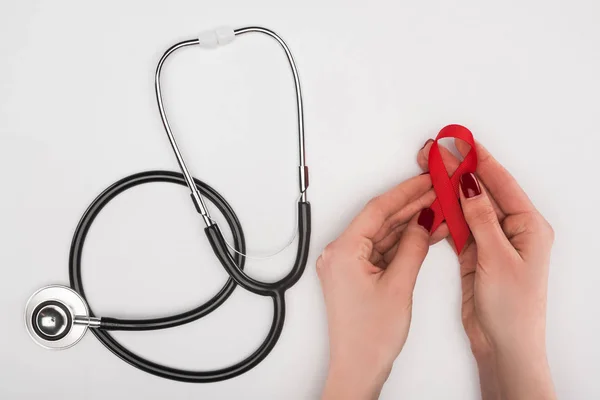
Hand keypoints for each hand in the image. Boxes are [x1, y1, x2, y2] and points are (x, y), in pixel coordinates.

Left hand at [318, 175, 447, 399]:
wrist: (358, 369)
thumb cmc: (369, 337)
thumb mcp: (398, 285)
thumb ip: (413, 247)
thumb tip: (424, 220)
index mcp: (342, 251)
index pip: (377, 210)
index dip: (404, 193)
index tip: (424, 180)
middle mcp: (340, 254)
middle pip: (379, 220)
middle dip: (410, 206)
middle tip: (436, 191)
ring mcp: (348, 265)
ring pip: (383, 235)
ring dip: (409, 224)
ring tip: (438, 210)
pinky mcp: (356, 275)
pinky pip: (382, 250)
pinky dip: (403, 243)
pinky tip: (425, 233)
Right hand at [417, 139, 555, 399]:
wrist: (503, 345)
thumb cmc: (513, 308)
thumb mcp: (498, 258)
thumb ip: (482, 219)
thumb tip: (469, 185)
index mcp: (529, 226)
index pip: (500, 183)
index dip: (478, 159)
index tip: (458, 141)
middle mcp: (511, 230)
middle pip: (481, 191)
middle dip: (457, 170)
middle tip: (433, 152)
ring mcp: (491, 241)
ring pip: (466, 207)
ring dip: (448, 190)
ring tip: (427, 171)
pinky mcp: (474, 254)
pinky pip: (458, 226)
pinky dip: (445, 214)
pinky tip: (432, 201)